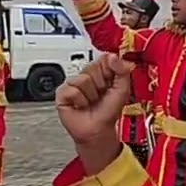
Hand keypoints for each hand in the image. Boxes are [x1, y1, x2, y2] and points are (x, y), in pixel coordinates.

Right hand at [56, 54, 132, 173]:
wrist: (98, 129)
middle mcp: (86, 76)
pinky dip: (80, 100)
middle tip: (100, 95)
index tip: (111, 82)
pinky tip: (80, 105)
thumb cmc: (108, 112)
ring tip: (91, 101)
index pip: (103, 58)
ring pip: (82, 79)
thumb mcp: (122, 89)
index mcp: (101, 72)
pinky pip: (72, 90)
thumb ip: (122, 71)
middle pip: (92, 67)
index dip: (109, 70)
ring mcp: (73, 84)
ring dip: (90, 94)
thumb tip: (113, 56)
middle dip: (100, 84)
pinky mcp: (62, 93)